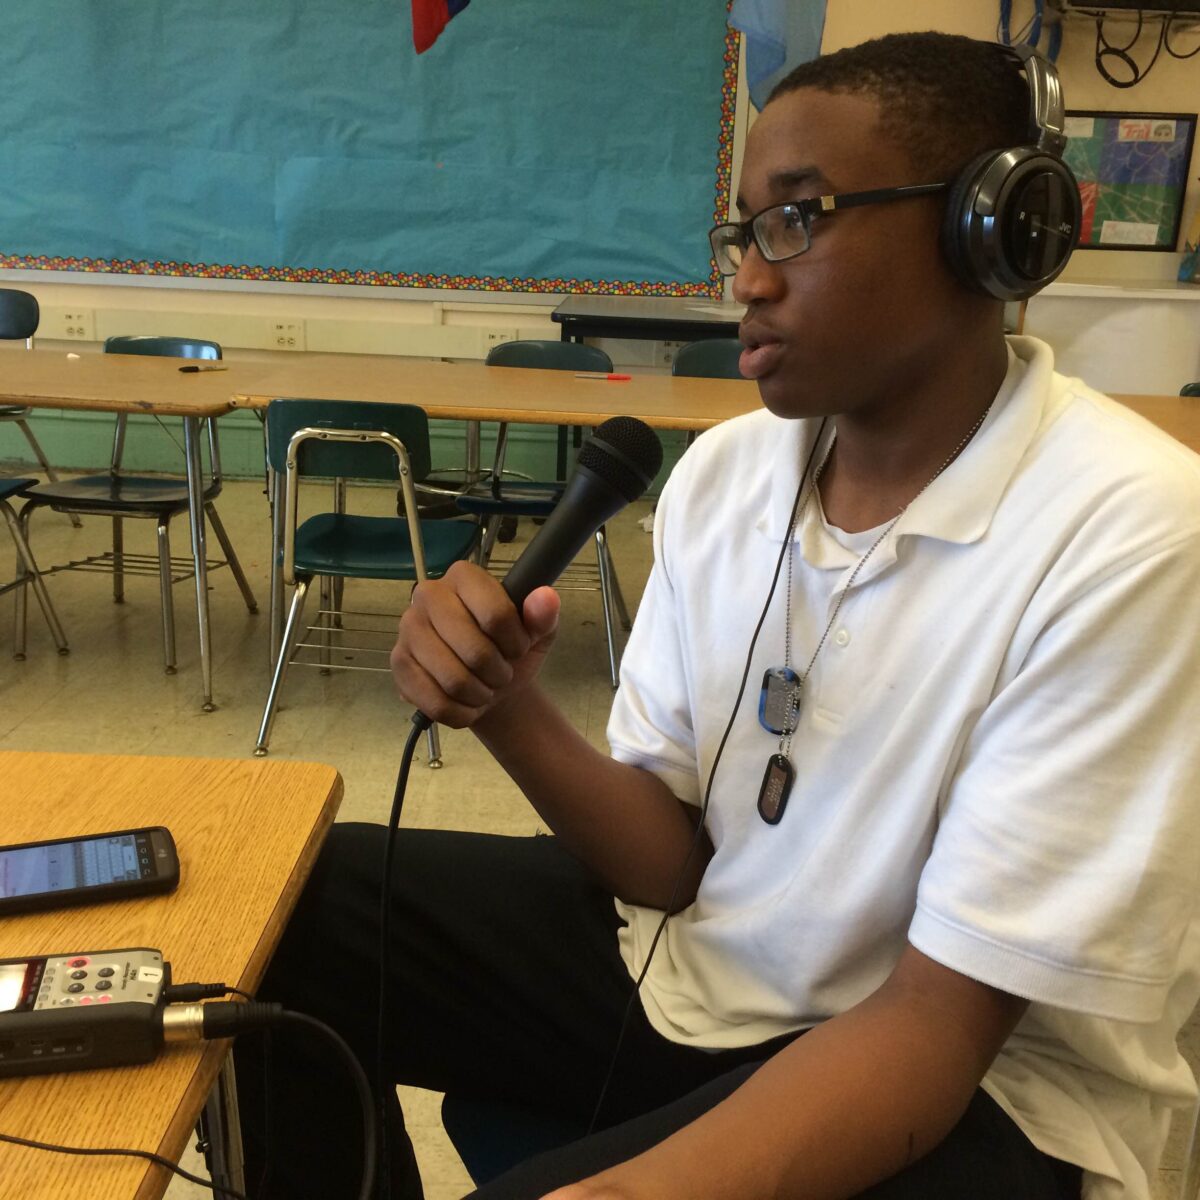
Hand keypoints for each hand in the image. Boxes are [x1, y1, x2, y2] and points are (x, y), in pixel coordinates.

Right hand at [391, 560, 559, 727]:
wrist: (491, 682)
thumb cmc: (511, 648)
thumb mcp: (538, 632)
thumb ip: (543, 615)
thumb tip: (545, 596)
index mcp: (464, 576)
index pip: (496, 615)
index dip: (515, 643)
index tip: (518, 648)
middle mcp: (428, 594)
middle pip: (475, 651)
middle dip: (498, 673)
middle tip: (502, 673)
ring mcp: (408, 629)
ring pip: (454, 681)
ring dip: (480, 694)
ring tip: (485, 686)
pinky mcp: (398, 663)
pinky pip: (435, 702)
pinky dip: (461, 712)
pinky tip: (466, 701)